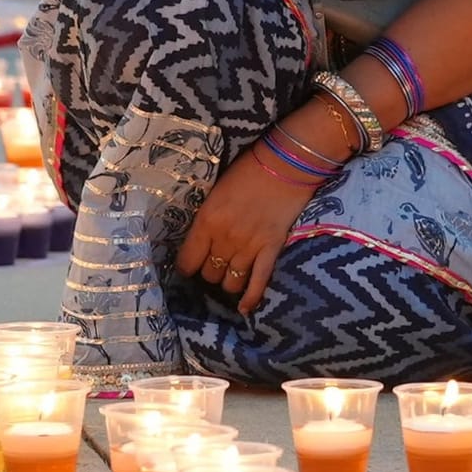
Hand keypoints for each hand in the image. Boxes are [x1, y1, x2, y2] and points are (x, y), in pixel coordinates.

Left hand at [174, 141, 316, 315]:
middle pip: (209, 275)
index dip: (186, 268)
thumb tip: (200, 240)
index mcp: (207, 221)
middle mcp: (225, 239)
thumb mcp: (216, 191)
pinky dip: (251, 298)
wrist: (285, 164)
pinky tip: (244, 308)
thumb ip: (207, 218)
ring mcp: (249, 247)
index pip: (187, 261)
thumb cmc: (248, 171)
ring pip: (230, 283)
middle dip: (209, 274)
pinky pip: (258, 282)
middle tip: (213, 266)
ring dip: (228, 282)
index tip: (189, 266)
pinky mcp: (272, 250)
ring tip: (230, 275)